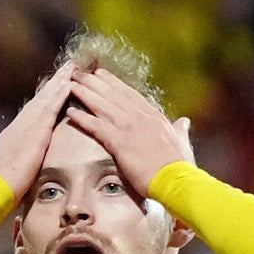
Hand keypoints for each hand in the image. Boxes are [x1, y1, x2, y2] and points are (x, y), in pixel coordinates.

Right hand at [0, 65, 80, 198]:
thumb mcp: (9, 168)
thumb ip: (18, 160)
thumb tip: (23, 162)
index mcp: (13, 134)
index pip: (32, 111)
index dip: (44, 97)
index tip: (55, 84)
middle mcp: (19, 125)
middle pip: (39, 99)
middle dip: (53, 83)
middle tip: (67, 67)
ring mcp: (26, 126)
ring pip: (45, 99)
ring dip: (59, 82)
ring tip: (71, 68)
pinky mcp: (35, 132)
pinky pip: (49, 109)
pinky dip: (59, 95)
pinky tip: (68, 84)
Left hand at [58, 62, 195, 200]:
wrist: (175, 180)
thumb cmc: (179, 166)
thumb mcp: (181, 142)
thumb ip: (179, 130)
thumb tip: (183, 122)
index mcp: (154, 116)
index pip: (130, 94)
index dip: (113, 83)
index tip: (101, 74)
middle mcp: (140, 116)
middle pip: (113, 94)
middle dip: (94, 82)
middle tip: (79, 73)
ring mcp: (129, 128)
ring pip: (102, 105)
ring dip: (85, 93)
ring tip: (71, 84)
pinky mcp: (119, 143)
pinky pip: (96, 127)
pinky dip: (82, 118)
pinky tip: (70, 112)